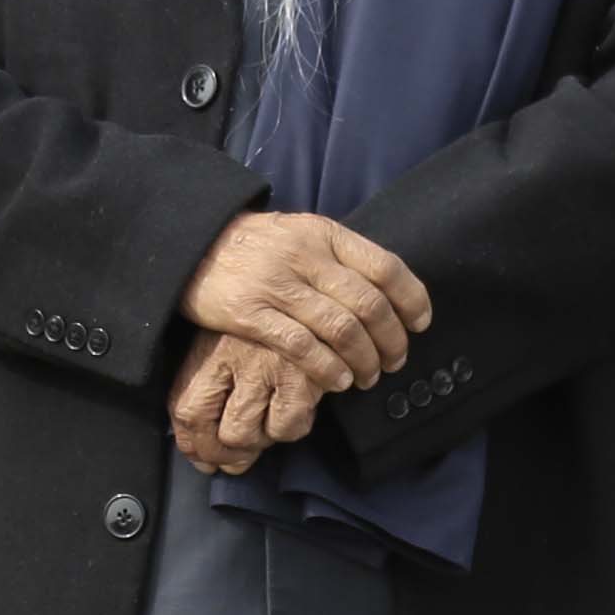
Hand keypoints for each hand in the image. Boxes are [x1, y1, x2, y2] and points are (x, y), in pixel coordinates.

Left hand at [168, 330, 327, 475]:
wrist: (317, 293)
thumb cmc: (265, 329)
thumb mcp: (227, 346)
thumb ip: (210, 396)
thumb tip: (204, 462)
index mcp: (208, 349)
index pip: (187, 412)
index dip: (193, 446)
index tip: (205, 459)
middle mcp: (233, 357)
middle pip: (216, 432)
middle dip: (227, 454)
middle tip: (240, 453)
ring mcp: (267, 366)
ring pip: (247, 434)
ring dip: (259, 442)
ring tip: (268, 423)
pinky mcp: (303, 375)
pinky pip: (289, 426)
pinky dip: (291, 428)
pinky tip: (297, 409)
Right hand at [176, 212, 428, 397]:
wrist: (193, 244)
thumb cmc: (258, 245)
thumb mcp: (302, 233)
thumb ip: (340, 256)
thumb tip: (388, 291)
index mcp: (325, 234)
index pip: (385, 267)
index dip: (412, 299)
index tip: (421, 324)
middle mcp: (305, 256)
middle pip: (368, 304)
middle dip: (391, 340)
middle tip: (396, 361)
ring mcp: (277, 284)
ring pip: (341, 329)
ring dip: (364, 359)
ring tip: (369, 376)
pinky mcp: (251, 313)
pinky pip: (302, 347)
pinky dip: (328, 368)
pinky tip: (338, 381)